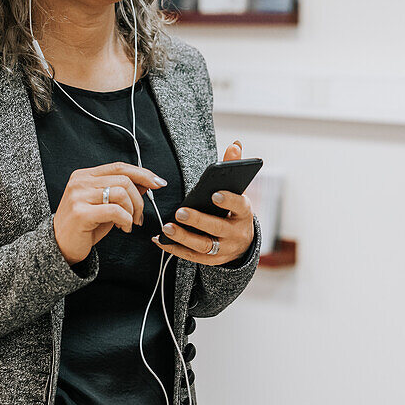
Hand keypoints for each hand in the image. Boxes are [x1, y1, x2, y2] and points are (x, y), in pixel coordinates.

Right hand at [54, 162, 166, 265]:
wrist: (59, 246)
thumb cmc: (84, 226)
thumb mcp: (106, 205)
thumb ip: (123, 191)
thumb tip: (147, 183)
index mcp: (85, 175)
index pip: (119, 166)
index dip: (143, 173)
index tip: (158, 183)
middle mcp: (80, 181)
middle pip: (124, 179)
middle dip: (139, 199)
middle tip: (139, 216)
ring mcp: (79, 196)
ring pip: (121, 193)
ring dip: (132, 211)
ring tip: (129, 223)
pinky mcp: (81, 213)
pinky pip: (115, 211)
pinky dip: (126, 220)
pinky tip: (123, 228)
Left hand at [151, 139, 254, 265]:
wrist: (241, 243)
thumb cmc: (233, 211)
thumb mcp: (237, 191)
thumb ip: (232, 168)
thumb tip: (235, 144)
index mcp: (244, 213)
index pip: (239, 206)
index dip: (228, 201)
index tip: (213, 194)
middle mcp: (236, 234)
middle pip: (217, 229)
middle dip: (199, 220)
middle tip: (180, 211)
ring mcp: (224, 249)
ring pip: (203, 246)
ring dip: (184, 237)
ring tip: (166, 228)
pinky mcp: (211, 260)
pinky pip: (191, 256)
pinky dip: (174, 249)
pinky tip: (160, 240)